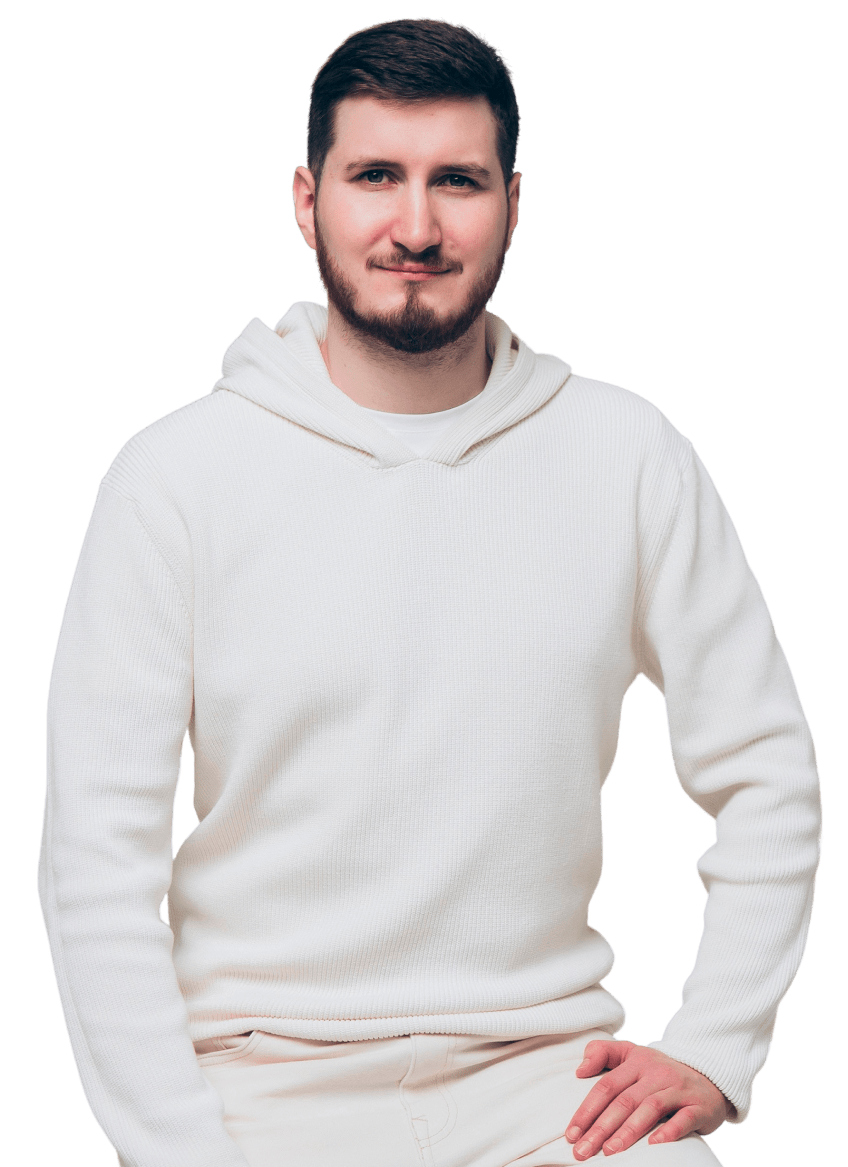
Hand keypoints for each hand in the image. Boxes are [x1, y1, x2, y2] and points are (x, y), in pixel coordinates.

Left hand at [564, 1039, 729, 1158]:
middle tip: (583, 1150)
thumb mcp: (632, 1054)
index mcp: (636, 1062)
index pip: (606, 1086)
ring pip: (650, 1108)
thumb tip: (579, 1069)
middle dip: (601, 1127)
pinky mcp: (698, 1106)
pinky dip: (669, 1131)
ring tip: (610, 1151)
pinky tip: (654, 1145)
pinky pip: (684, 1118)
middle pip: (624, 1100)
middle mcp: (656, 1073)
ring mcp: (678, 1088)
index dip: (587, 1109)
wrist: (710, 1075)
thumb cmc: (661, 1071)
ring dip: (628, 1131)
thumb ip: (603, 1053)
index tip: (571, 1133)